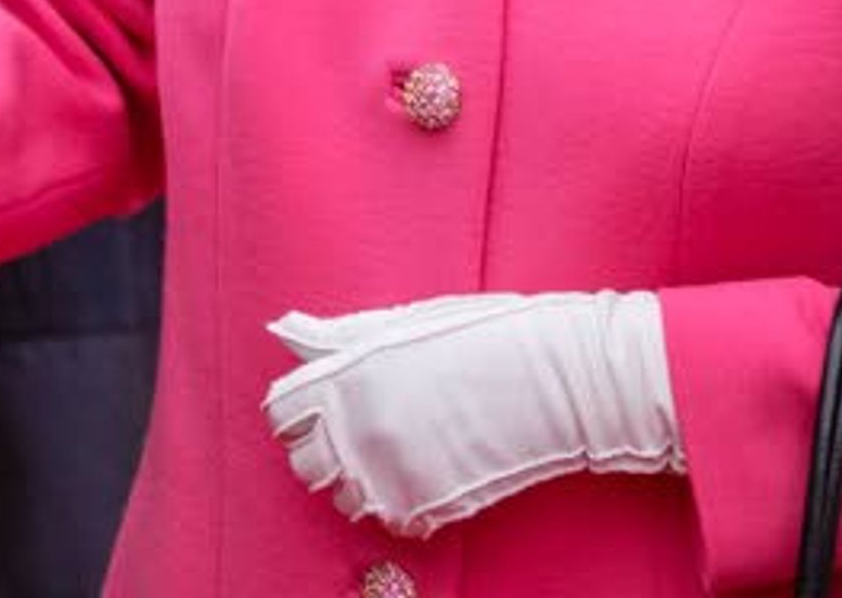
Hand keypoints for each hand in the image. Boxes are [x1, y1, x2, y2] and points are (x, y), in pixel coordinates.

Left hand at [261, 290, 677, 538]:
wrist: (560, 379)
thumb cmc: (488, 336)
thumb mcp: (408, 322)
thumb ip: (341, 335)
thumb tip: (286, 332)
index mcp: (348, 376)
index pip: (280, 414)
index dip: (301, 410)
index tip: (327, 404)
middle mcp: (358, 429)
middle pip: (304, 462)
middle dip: (328, 447)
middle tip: (369, 427)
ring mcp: (389, 473)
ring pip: (344, 497)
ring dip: (363, 478)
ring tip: (405, 447)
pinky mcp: (424, 506)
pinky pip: (388, 519)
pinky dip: (402, 503)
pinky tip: (431, 469)